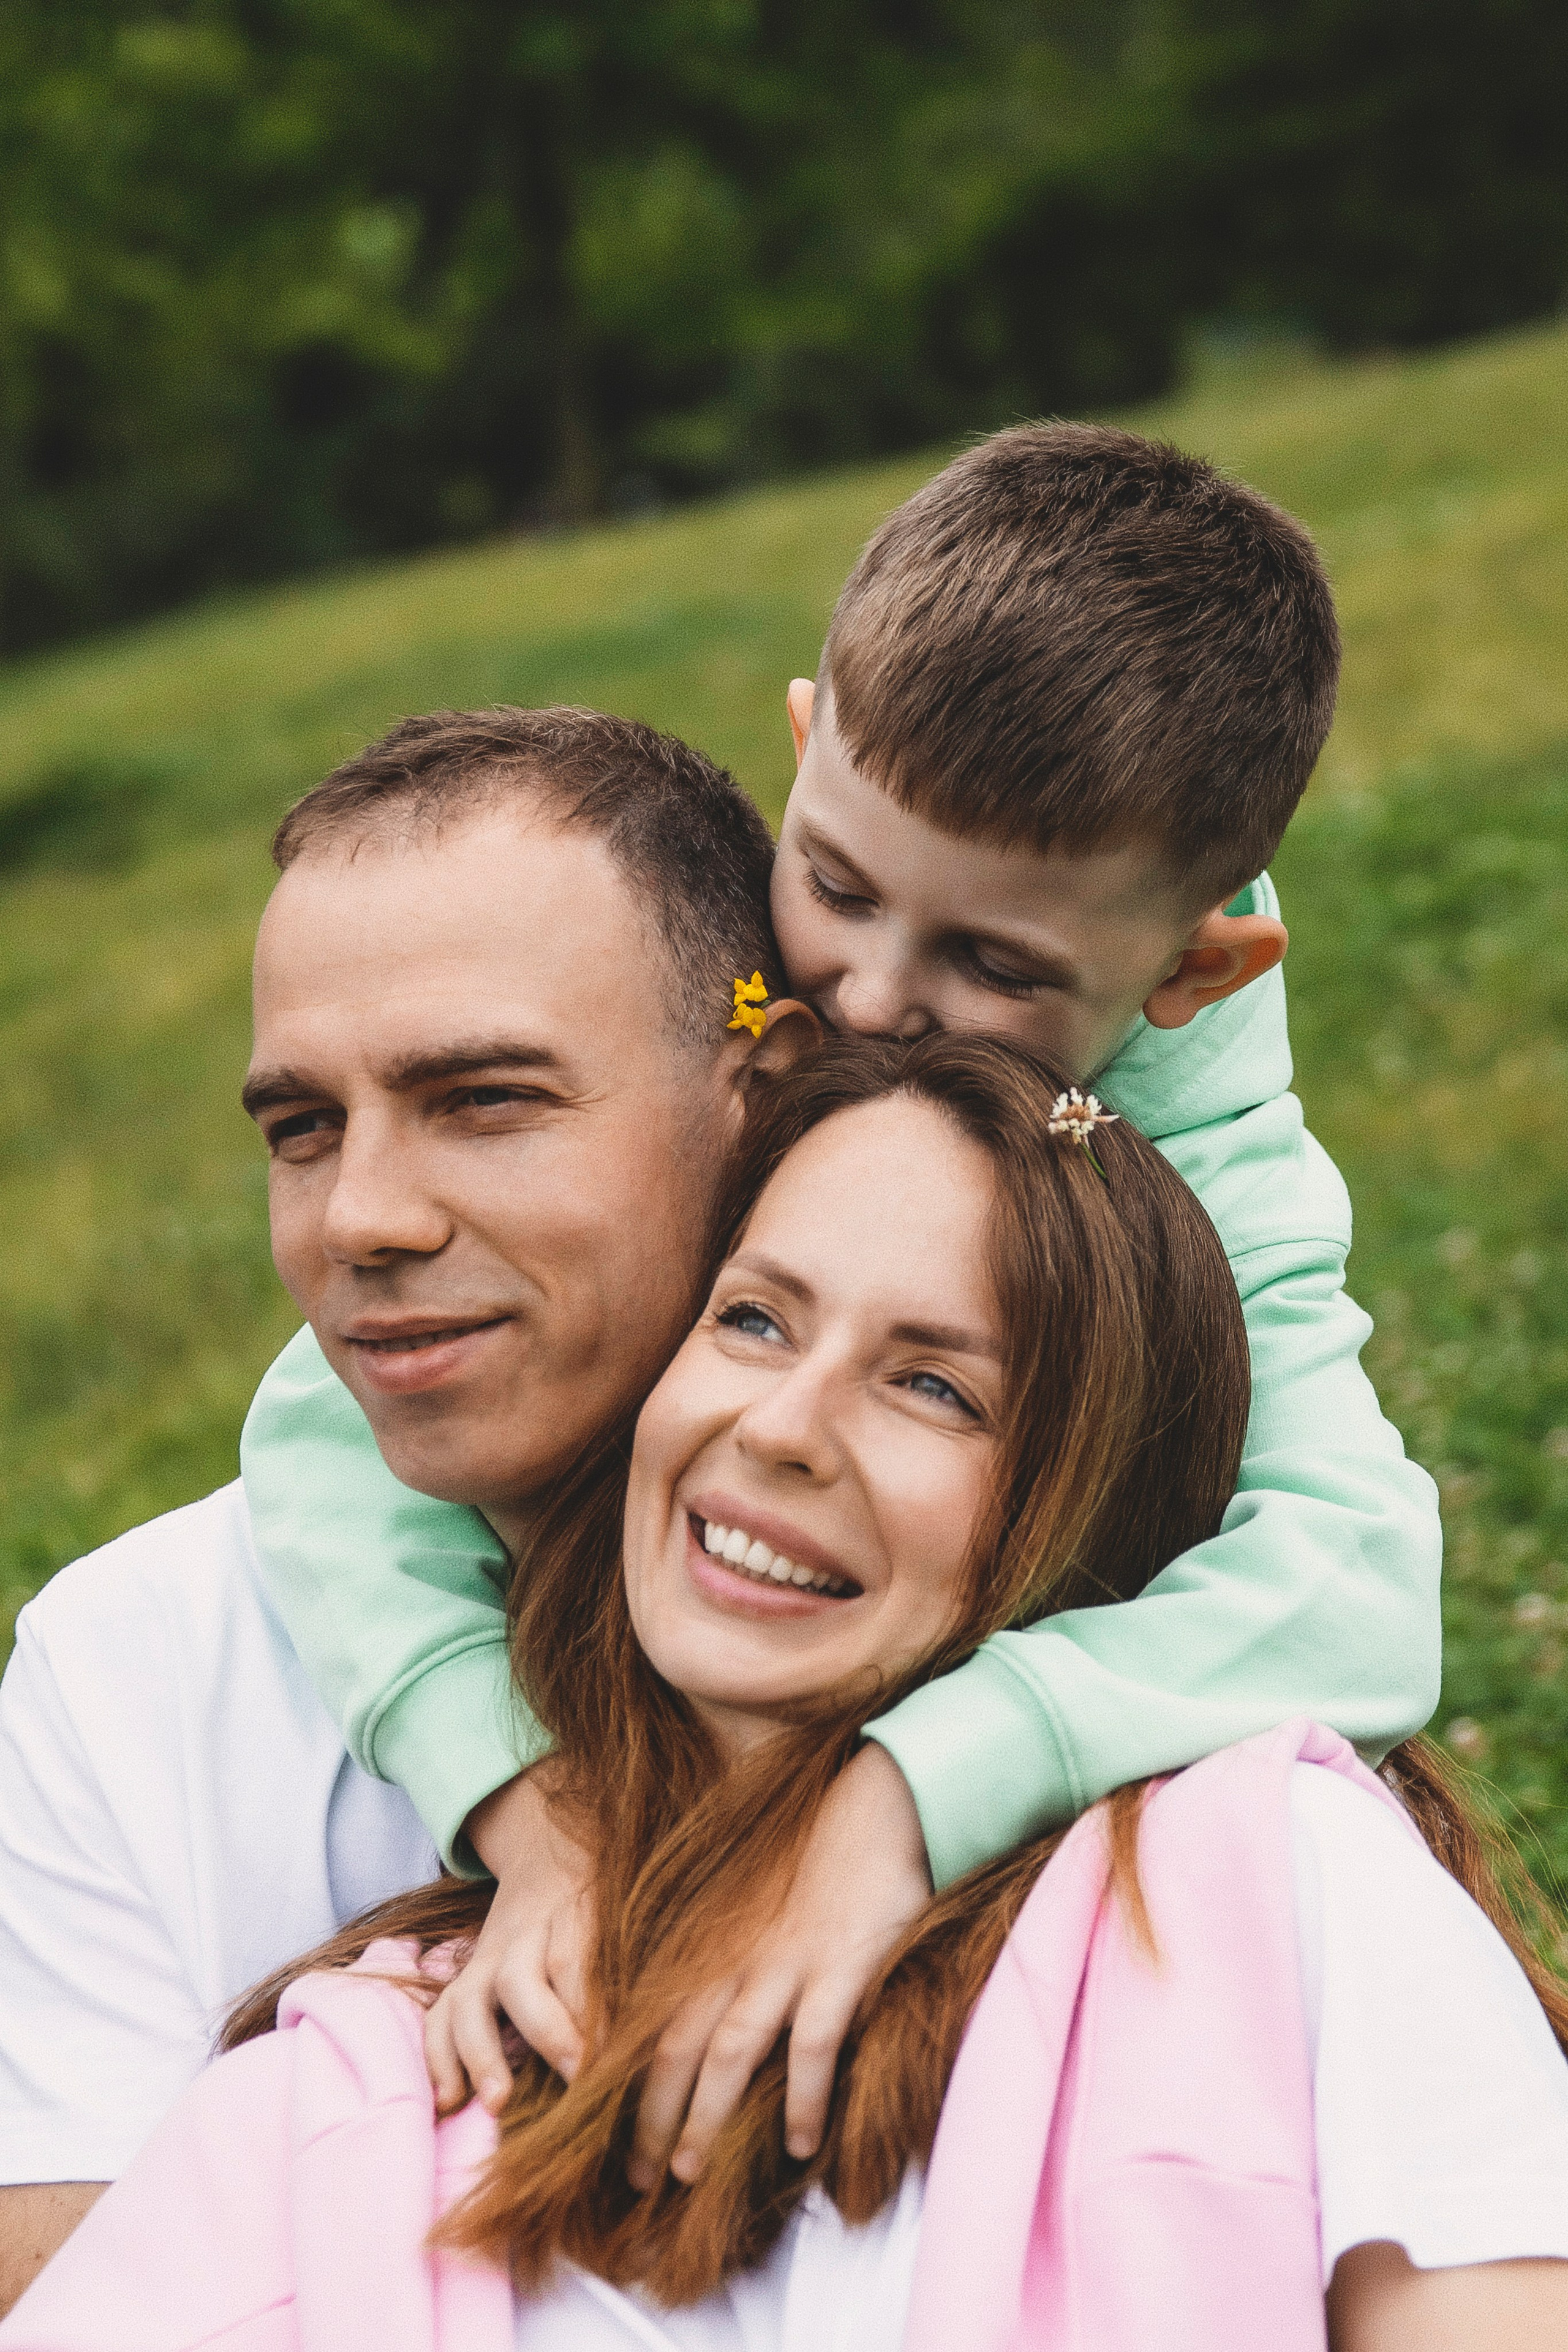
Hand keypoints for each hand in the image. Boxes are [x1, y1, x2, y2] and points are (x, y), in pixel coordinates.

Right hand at [423, 1768, 593, 2115]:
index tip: (611, 2061)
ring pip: (467, 2002)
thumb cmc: (594, 1903)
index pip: (575, 1965)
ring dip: (480, 2054)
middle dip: (545, 2030)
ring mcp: (482, 1963)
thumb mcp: (615, 1917)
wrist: (544, 1858)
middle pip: (520, 1980)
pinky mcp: (460, 1984)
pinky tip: (450, 2100)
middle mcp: (517, 1941)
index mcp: (567, 1919)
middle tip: (571, 2076)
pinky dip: (438, 2060)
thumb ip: (624, 1968)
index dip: (590, 2015)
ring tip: (498, 2102)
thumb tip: (645, 2040)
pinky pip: (438, 2020)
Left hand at [628, 1742, 930, 2188]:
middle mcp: (735, 1959)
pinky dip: (802, 2098)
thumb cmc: (808, 1861)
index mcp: (709, 1944)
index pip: (650, 2025)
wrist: (870, 1809)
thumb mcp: (745, 1903)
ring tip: (689, 2174)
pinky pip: (813, 2046)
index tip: (613, 2135)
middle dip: (650, 2120)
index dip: (626, 2086)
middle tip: (636, 2179)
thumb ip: (717, 1954)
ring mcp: (785, 1965)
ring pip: (730, 2054)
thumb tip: (696, 2023)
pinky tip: (800, 2144)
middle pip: (676, 2050)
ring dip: (706, 2119)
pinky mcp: (838, 1968)